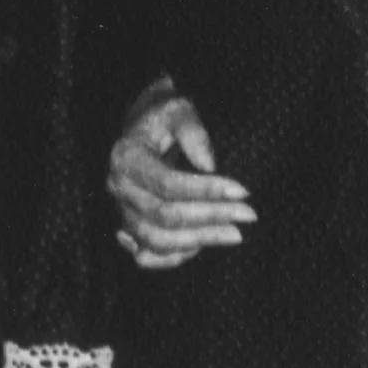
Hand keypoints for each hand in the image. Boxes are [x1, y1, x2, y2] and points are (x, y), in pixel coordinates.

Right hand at [109, 85, 253, 268]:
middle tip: (249, 214)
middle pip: (164, 215)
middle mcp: (119, 188)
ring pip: (156, 239)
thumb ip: (192, 131)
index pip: (167, 184)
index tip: (243, 191)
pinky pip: (146, 255)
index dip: (206, 190)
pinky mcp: (130, 227)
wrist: (144, 128)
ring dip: (199, 240)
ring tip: (236, 234)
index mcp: (126, 158)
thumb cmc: (164, 117)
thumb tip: (209, 165)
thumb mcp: (178, 109)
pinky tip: (204, 247)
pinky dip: (174, 257)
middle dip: (211, 216)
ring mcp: (122, 211)